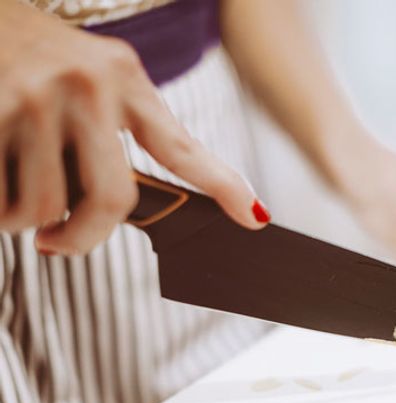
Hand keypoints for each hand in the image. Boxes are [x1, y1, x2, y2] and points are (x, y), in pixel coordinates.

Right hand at [0, 1, 268, 255]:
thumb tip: (122, 207)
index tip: (255, 217)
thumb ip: (117, 127)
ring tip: (12, 184)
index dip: (223, 186)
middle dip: (83, 237)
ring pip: (44, 208)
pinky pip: (1, 200)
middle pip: (112, 200)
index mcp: (123, 77)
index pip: (182, 147)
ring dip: (24, 216)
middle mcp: (88, 86)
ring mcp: (37, 98)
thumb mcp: (89, 74)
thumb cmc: (30, 54)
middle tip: (60, 241)